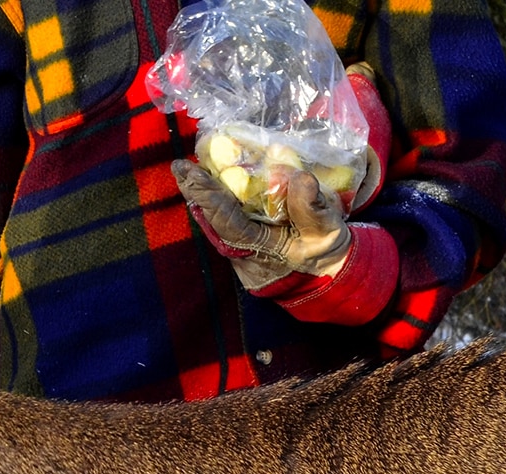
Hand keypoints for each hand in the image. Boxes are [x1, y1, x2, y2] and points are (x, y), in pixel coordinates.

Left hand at [173, 158, 352, 290]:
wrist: (323, 274)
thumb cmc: (323, 251)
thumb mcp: (325, 231)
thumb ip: (312, 208)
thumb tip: (300, 177)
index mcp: (258, 248)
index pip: (224, 220)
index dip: (207, 196)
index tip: (190, 173)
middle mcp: (240, 251)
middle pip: (211, 218)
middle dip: (195, 192)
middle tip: (180, 166)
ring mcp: (238, 248)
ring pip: (214, 219)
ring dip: (202, 194)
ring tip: (188, 170)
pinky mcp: (241, 242)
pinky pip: (223, 219)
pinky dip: (216, 200)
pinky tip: (209, 181)